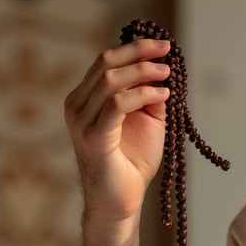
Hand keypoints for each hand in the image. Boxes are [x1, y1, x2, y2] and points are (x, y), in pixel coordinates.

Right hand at [64, 38, 172, 226]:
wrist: (121, 200)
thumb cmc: (133, 161)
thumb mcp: (147, 120)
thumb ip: (150, 94)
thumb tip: (164, 67)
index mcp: (85, 98)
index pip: (106, 61)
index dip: (134, 48)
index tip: (163, 44)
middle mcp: (77, 106)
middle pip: (106, 64)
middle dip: (139, 52)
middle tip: (167, 51)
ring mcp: (81, 122)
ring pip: (110, 81)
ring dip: (143, 72)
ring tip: (168, 74)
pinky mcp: (94, 138)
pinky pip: (117, 105)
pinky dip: (143, 94)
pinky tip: (162, 95)